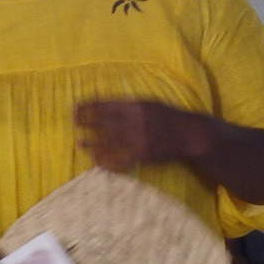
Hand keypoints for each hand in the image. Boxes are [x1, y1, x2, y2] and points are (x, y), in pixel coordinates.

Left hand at [76, 99, 203, 170]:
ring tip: (79, 144)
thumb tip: (106, 103)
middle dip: (85, 123)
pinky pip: (119, 159)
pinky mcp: (142, 154)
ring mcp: (138, 138)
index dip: (87, 106)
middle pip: (103, 122)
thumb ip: (129, 104)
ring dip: (91, 143)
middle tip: (73, 125)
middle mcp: (135, 121)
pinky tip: (97, 161)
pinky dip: (106, 160)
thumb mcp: (150, 103)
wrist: (190, 135)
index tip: (75, 108)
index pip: (104, 104)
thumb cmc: (169, 116)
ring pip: (107, 141)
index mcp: (135, 105)